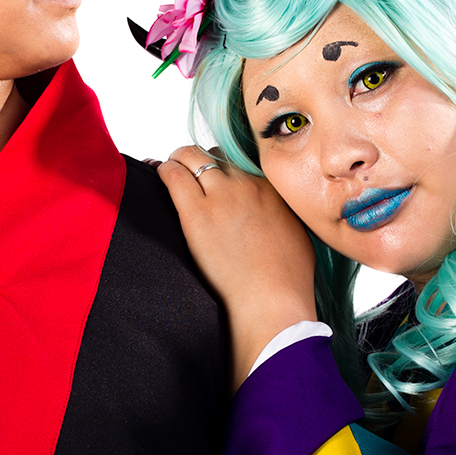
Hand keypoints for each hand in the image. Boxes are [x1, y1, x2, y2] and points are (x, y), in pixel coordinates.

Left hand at [159, 147, 317, 385]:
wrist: (272, 299)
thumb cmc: (287, 279)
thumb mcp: (296, 233)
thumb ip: (279, 214)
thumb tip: (270, 214)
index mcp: (270, 188)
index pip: (238, 161)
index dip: (222, 167)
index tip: (214, 174)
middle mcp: (246, 184)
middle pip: (216, 155)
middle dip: (200, 160)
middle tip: (188, 168)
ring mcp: (221, 196)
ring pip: (193, 157)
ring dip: (180, 160)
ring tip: (170, 168)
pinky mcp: (197, 213)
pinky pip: (174, 176)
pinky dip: (165, 170)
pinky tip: (159, 173)